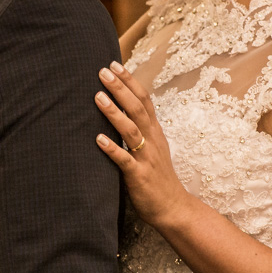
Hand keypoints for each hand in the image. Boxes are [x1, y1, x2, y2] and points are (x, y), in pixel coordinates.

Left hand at [93, 61, 194, 229]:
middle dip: (120, 89)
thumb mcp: (152, 148)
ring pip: (131, 130)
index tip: (115, 64)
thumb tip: (121, 109)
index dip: (130, 81)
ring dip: (114, 113)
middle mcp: (152, 141)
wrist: (173, 207)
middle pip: (137, 109)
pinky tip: (98, 140)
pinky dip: (112, 149)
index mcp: (155, 132)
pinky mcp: (139, 176)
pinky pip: (125, 161)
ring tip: (98, 97)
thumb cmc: (158, 177)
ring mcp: (146, 158)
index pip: (144, 100)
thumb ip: (139, 129)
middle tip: (103, 72)